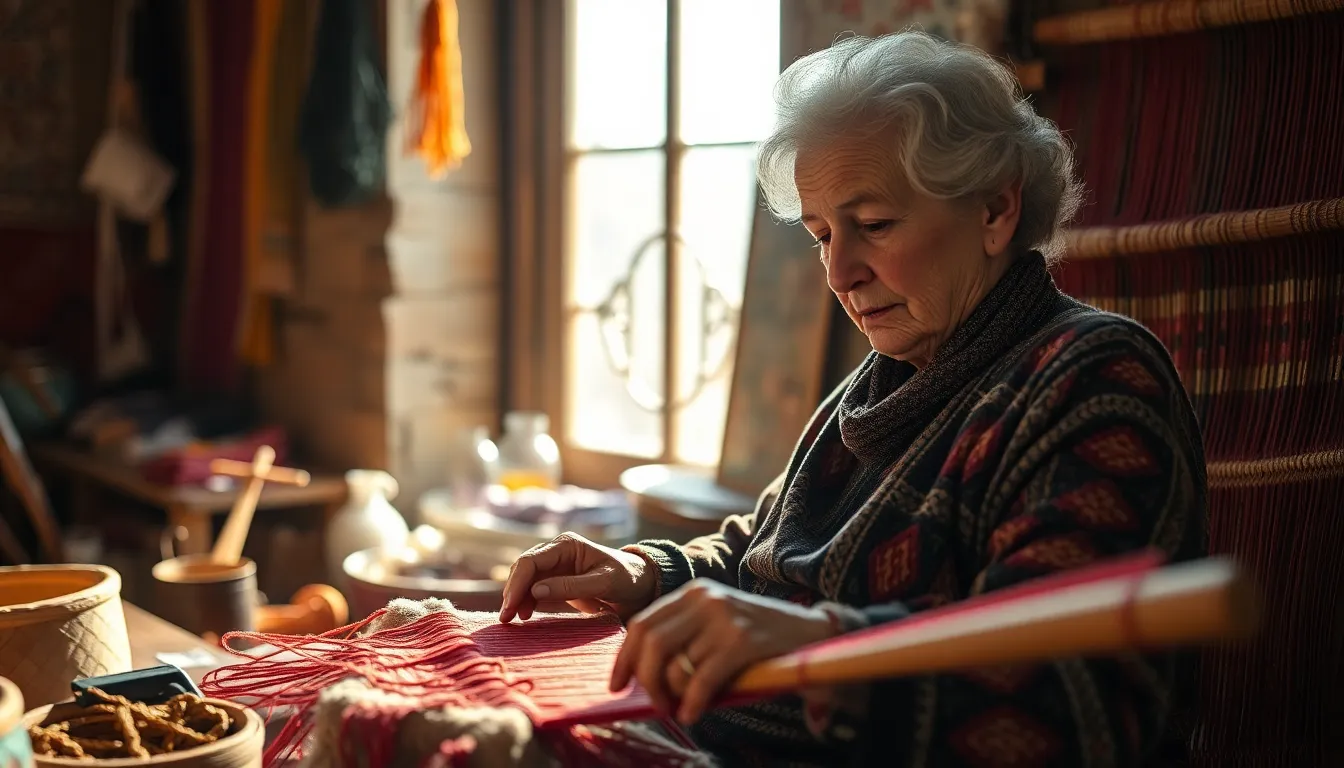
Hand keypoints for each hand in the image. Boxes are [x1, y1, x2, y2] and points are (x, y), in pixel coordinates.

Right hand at [498, 532, 656, 622]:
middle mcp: (556, 552)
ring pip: (525, 579)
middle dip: (512, 592)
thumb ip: (571, 586)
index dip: (517, 583)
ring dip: (516, 598)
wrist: (640, 585)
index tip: (511, 606)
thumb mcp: (603, 583)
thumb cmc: (626, 579)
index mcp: (566, 545)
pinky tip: (524, 615)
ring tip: (512, 620)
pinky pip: (534, 589)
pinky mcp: (557, 581)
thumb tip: (535, 590)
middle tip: (506, 618)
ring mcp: (556, 566)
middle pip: (523, 569)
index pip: (531, 561)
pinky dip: (526, 601)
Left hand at [609, 579, 836, 724]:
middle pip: (651, 644)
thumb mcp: (715, 625)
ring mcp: (724, 618)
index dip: (624, 658)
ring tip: (680, 707)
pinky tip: (693, 713)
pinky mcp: (743, 641)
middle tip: (656, 703)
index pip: (642, 624)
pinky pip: (702, 680)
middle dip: (646, 680)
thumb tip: (638, 673)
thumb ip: (682, 639)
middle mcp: (705, 599)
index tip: (616, 685)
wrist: (813, 630)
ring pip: (676, 665)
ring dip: (672, 695)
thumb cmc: (758, 637)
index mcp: (693, 593)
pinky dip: (692, 702)